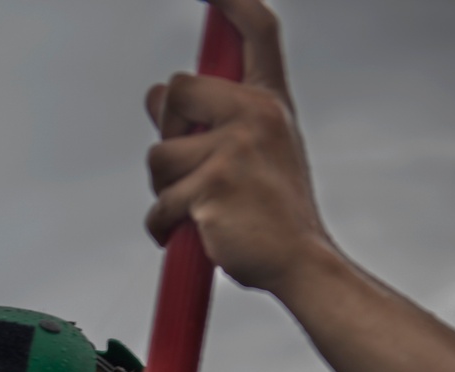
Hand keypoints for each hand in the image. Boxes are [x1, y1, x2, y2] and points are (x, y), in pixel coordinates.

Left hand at [145, 0, 332, 298]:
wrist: (300, 263)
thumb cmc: (276, 215)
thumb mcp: (255, 154)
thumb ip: (211, 121)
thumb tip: (155, 95)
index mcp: (270, 104)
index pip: (257, 33)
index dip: (235, 2)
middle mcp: (255, 116)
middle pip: (175, 90)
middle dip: (166, 131)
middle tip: (187, 167)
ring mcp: (234, 150)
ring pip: (158, 156)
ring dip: (163, 189)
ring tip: (196, 210)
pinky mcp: (210, 188)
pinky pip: (159, 204)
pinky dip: (162, 226)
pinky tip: (187, 235)